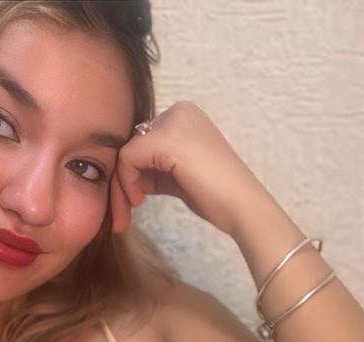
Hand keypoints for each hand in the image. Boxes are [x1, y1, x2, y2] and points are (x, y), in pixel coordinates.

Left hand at [108, 100, 275, 237]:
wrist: (241, 206)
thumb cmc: (215, 195)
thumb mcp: (178, 174)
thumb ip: (154, 167)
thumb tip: (127, 175)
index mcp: (184, 116)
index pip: (143, 140)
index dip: (133, 171)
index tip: (135, 198)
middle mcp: (177, 112)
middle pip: (133, 144)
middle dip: (124, 178)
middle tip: (127, 208)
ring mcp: (172, 122)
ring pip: (126, 151)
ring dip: (122, 184)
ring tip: (131, 208)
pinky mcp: (164, 139)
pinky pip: (127, 158)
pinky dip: (126, 181)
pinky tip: (139, 199)